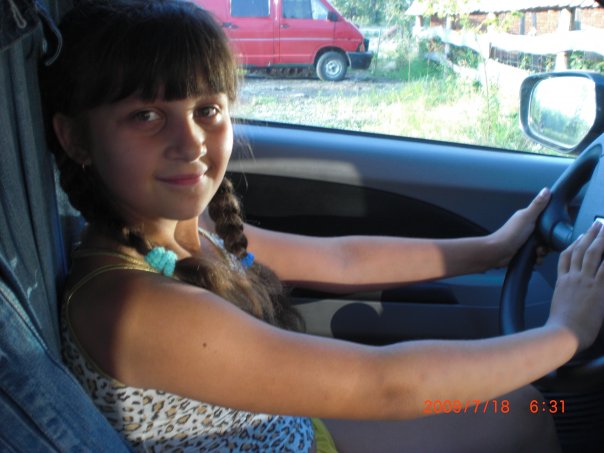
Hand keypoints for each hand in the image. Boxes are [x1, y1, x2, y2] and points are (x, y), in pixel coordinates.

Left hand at [487, 188, 550, 267]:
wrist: (497, 253)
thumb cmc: (510, 234)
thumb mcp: (526, 217)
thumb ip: (537, 205)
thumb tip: (546, 190)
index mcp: (528, 218)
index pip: (546, 219)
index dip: (552, 225)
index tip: (554, 231)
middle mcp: (527, 228)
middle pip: (547, 235)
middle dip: (548, 243)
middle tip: (543, 246)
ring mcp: (526, 241)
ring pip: (543, 246)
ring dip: (543, 252)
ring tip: (537, 253)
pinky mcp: (524, 252)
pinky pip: (537, 255)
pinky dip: (537, 258)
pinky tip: (535, 259)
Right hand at [547, 222, 603, 351]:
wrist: (563, 332)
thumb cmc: (561, 326)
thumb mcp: (560, 306)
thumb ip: (566, 296)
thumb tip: (571, 296)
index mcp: (562, 282)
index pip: (566, 258)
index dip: (573, 245)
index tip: (579, 237)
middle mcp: (573, 278)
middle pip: (579, 251)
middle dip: (589, 236)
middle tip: (596, 225)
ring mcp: (585, 282)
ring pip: (592, 254)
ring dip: (600, 239)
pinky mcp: (597, 289)